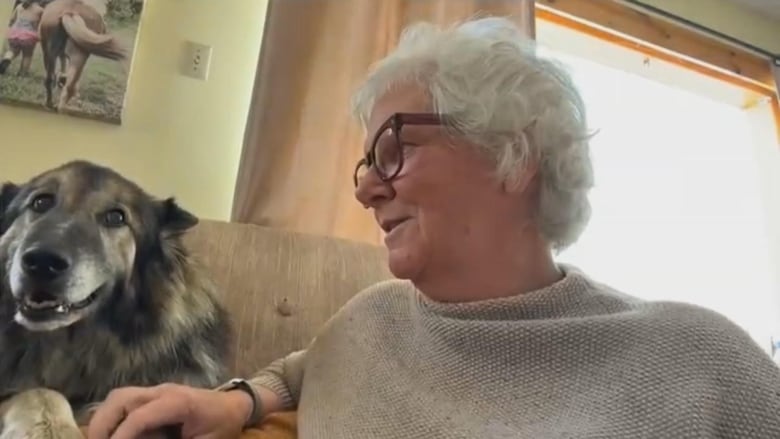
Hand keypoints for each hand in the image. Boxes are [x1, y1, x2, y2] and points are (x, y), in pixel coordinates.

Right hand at [86, 383, 252, 438]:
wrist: (234, 406)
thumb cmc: (222, 426)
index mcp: (179, 403)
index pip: (139, 416)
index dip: (121, 436)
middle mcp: (163, 392)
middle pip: (121, 398)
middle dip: (102, 425)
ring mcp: (156, 391)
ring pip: (119, 396)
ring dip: (103, 420)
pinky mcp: (152, 396)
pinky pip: (124, 402)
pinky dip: (112, 417)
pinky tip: (112, 435)